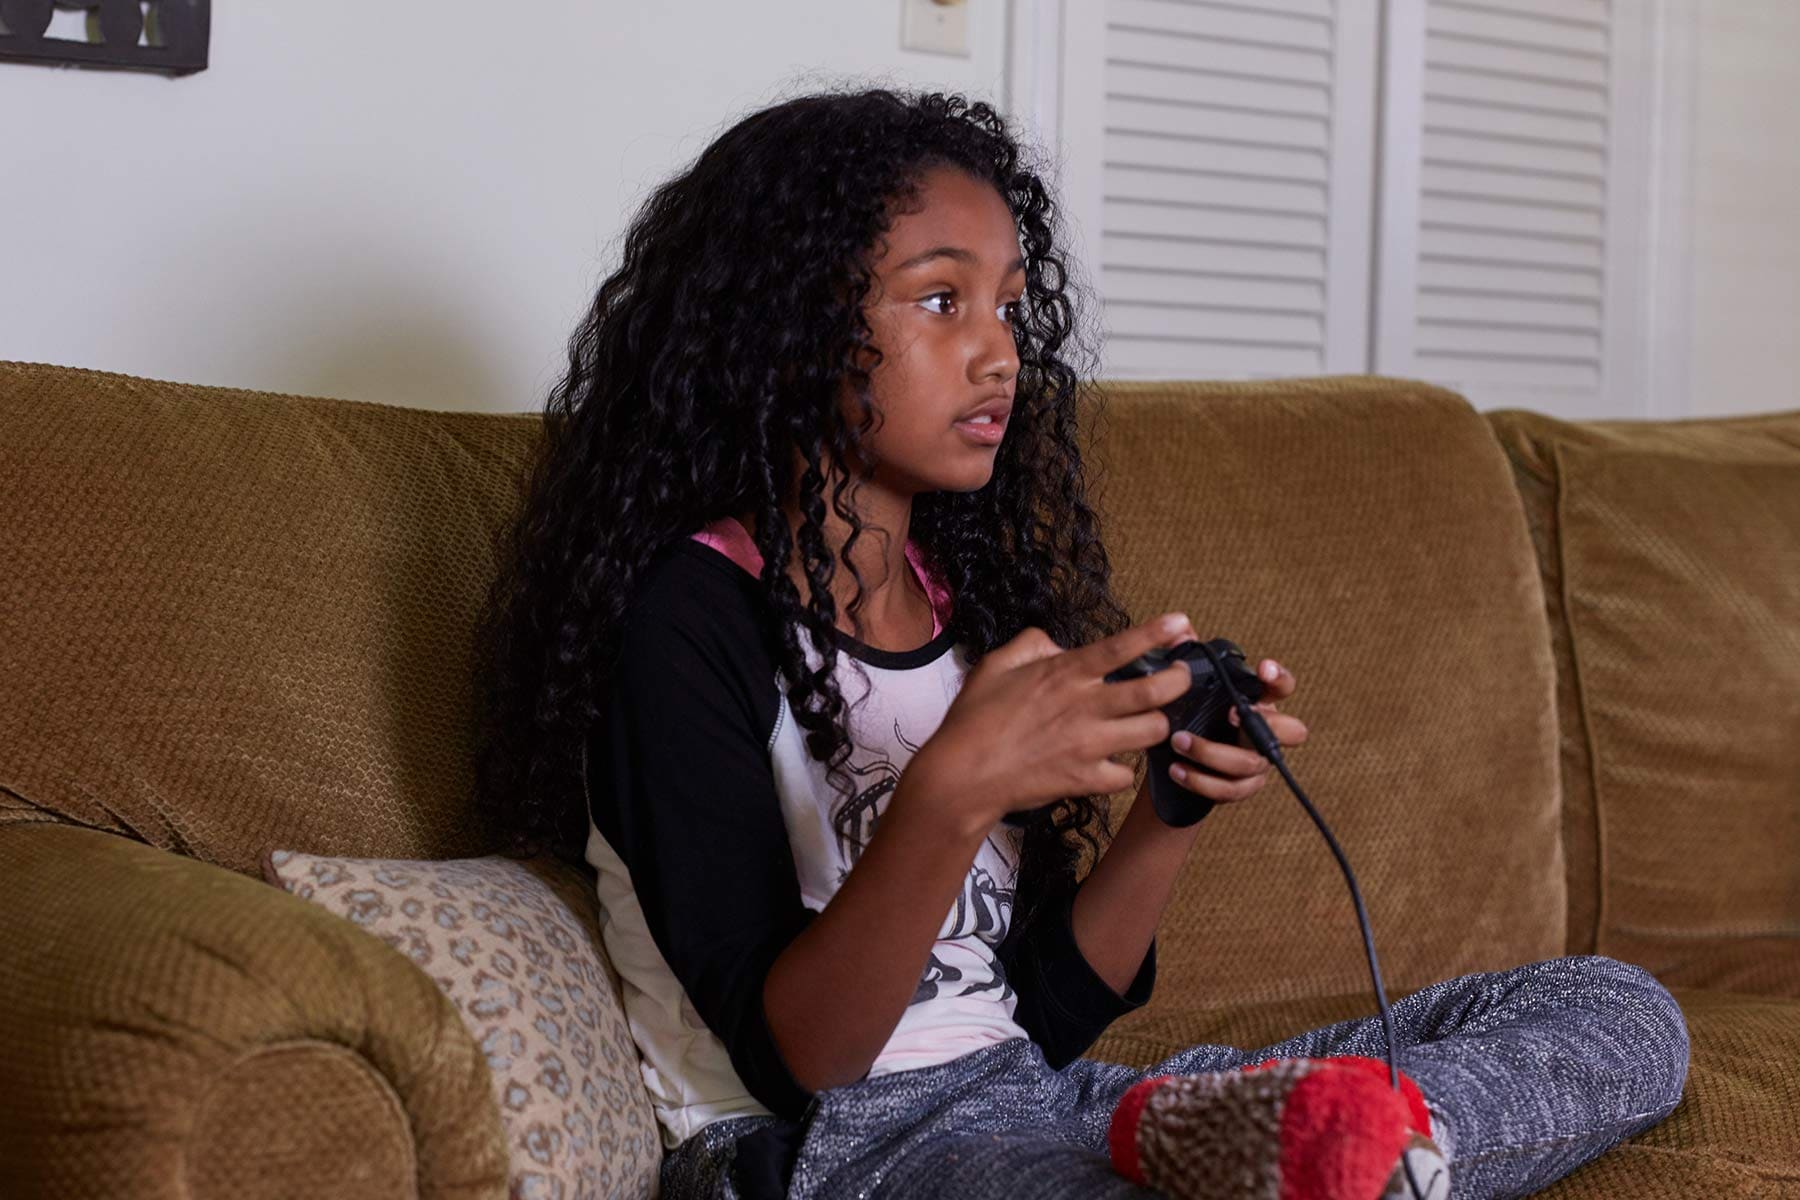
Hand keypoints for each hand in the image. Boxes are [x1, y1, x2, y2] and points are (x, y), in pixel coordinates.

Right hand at [907, 612, 1201, 830]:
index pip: (1120, 647)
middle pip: (1155, 691)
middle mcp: (1085, 706)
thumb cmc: (974, 719)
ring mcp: (1090, 745)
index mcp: (1064, 674)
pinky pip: (1126, 774)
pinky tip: (1111, 764)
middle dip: (1180, 680)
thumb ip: (1031, 644)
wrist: (964, 776)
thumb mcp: (994, 665)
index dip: (1155, 633)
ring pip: (1153, 731)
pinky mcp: (1088, 780)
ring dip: (1157, 725)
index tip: (1180, 623)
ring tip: (1150, 722)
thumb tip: (1057, 646)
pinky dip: (1123, 770)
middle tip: (1182, 676)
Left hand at [1164, 658, 1308, 804]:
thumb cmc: (1192, 715)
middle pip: (1291, 731)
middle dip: (1266, 723)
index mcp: (1259, 702)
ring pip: (1249, 763)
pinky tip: (1177, 770)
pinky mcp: (1242, 787)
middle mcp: (1265, 732)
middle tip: (1231, 714)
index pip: (1282, 687)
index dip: (1279, 678)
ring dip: (1212, 752)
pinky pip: (1230, 790)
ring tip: (1178, 741)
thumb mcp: (1190, 688)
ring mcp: (1257, 763)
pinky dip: (1202, 781)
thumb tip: (1181, 631)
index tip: (1263, 667)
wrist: (1176, 760)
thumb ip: (1189, 659)